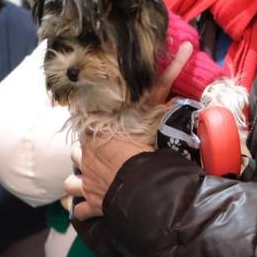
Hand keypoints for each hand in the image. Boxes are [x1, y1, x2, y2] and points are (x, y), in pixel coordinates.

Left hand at [62, 41, 191, 219]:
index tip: (92, 124)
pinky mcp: (91, 205)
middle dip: (84, 153)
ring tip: (84, 182)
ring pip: (72, 181)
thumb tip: (184, 47)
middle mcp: (86, 158)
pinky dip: (81, 209)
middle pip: (77, 153)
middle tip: (96, 154)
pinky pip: (79, 209)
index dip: (90, 123)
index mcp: (98, 135)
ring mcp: (86, 182)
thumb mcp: (154, 114)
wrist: (137, 186)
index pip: (87, 123)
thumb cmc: (143, 150)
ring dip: (77, 182)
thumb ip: (164, 85)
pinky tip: (84, 209)